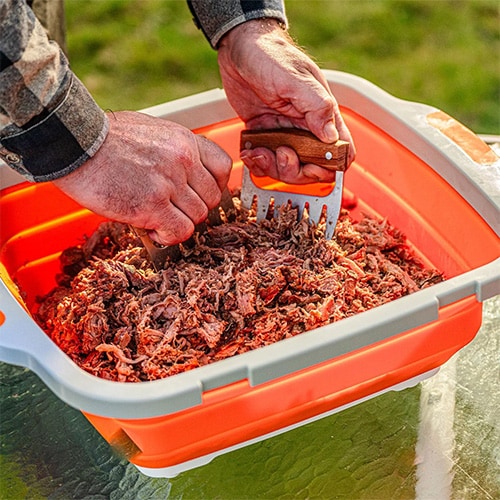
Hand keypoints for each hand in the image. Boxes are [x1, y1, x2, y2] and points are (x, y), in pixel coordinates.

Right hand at [53, 111, 231, 244]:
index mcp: (184, 141)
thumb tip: (185, 176)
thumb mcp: (151, 132)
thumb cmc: (106, 138)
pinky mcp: (152, 205)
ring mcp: (169, 183)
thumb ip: (174, 152)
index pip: (223, 167)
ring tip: (157, 219)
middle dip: (193, 208)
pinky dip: (169, 236)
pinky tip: (153, 230)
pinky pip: (180, 231)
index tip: (199, 194)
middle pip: (212, 198)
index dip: (215, 186)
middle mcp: (183, 161)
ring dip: (179, 223)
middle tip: (172, 210)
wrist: (75, 143)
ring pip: (198, 217)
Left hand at [217, 19, 354, 183]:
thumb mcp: (295, 78)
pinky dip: (257, 163)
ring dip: (273, 168)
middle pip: (312, 168)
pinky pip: (265, 161)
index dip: (331, 166)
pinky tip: (249, 152)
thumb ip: (316, 106)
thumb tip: (331, 137)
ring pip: (287, 169)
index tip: (313, 165)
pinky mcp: (264, 135)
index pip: (340, 150)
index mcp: (322, 114)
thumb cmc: (270, 54)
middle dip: (296, 171)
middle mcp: (305, 127)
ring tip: (259, 153)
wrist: (239, 48)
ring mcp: (284, 133)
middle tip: (282, 154)